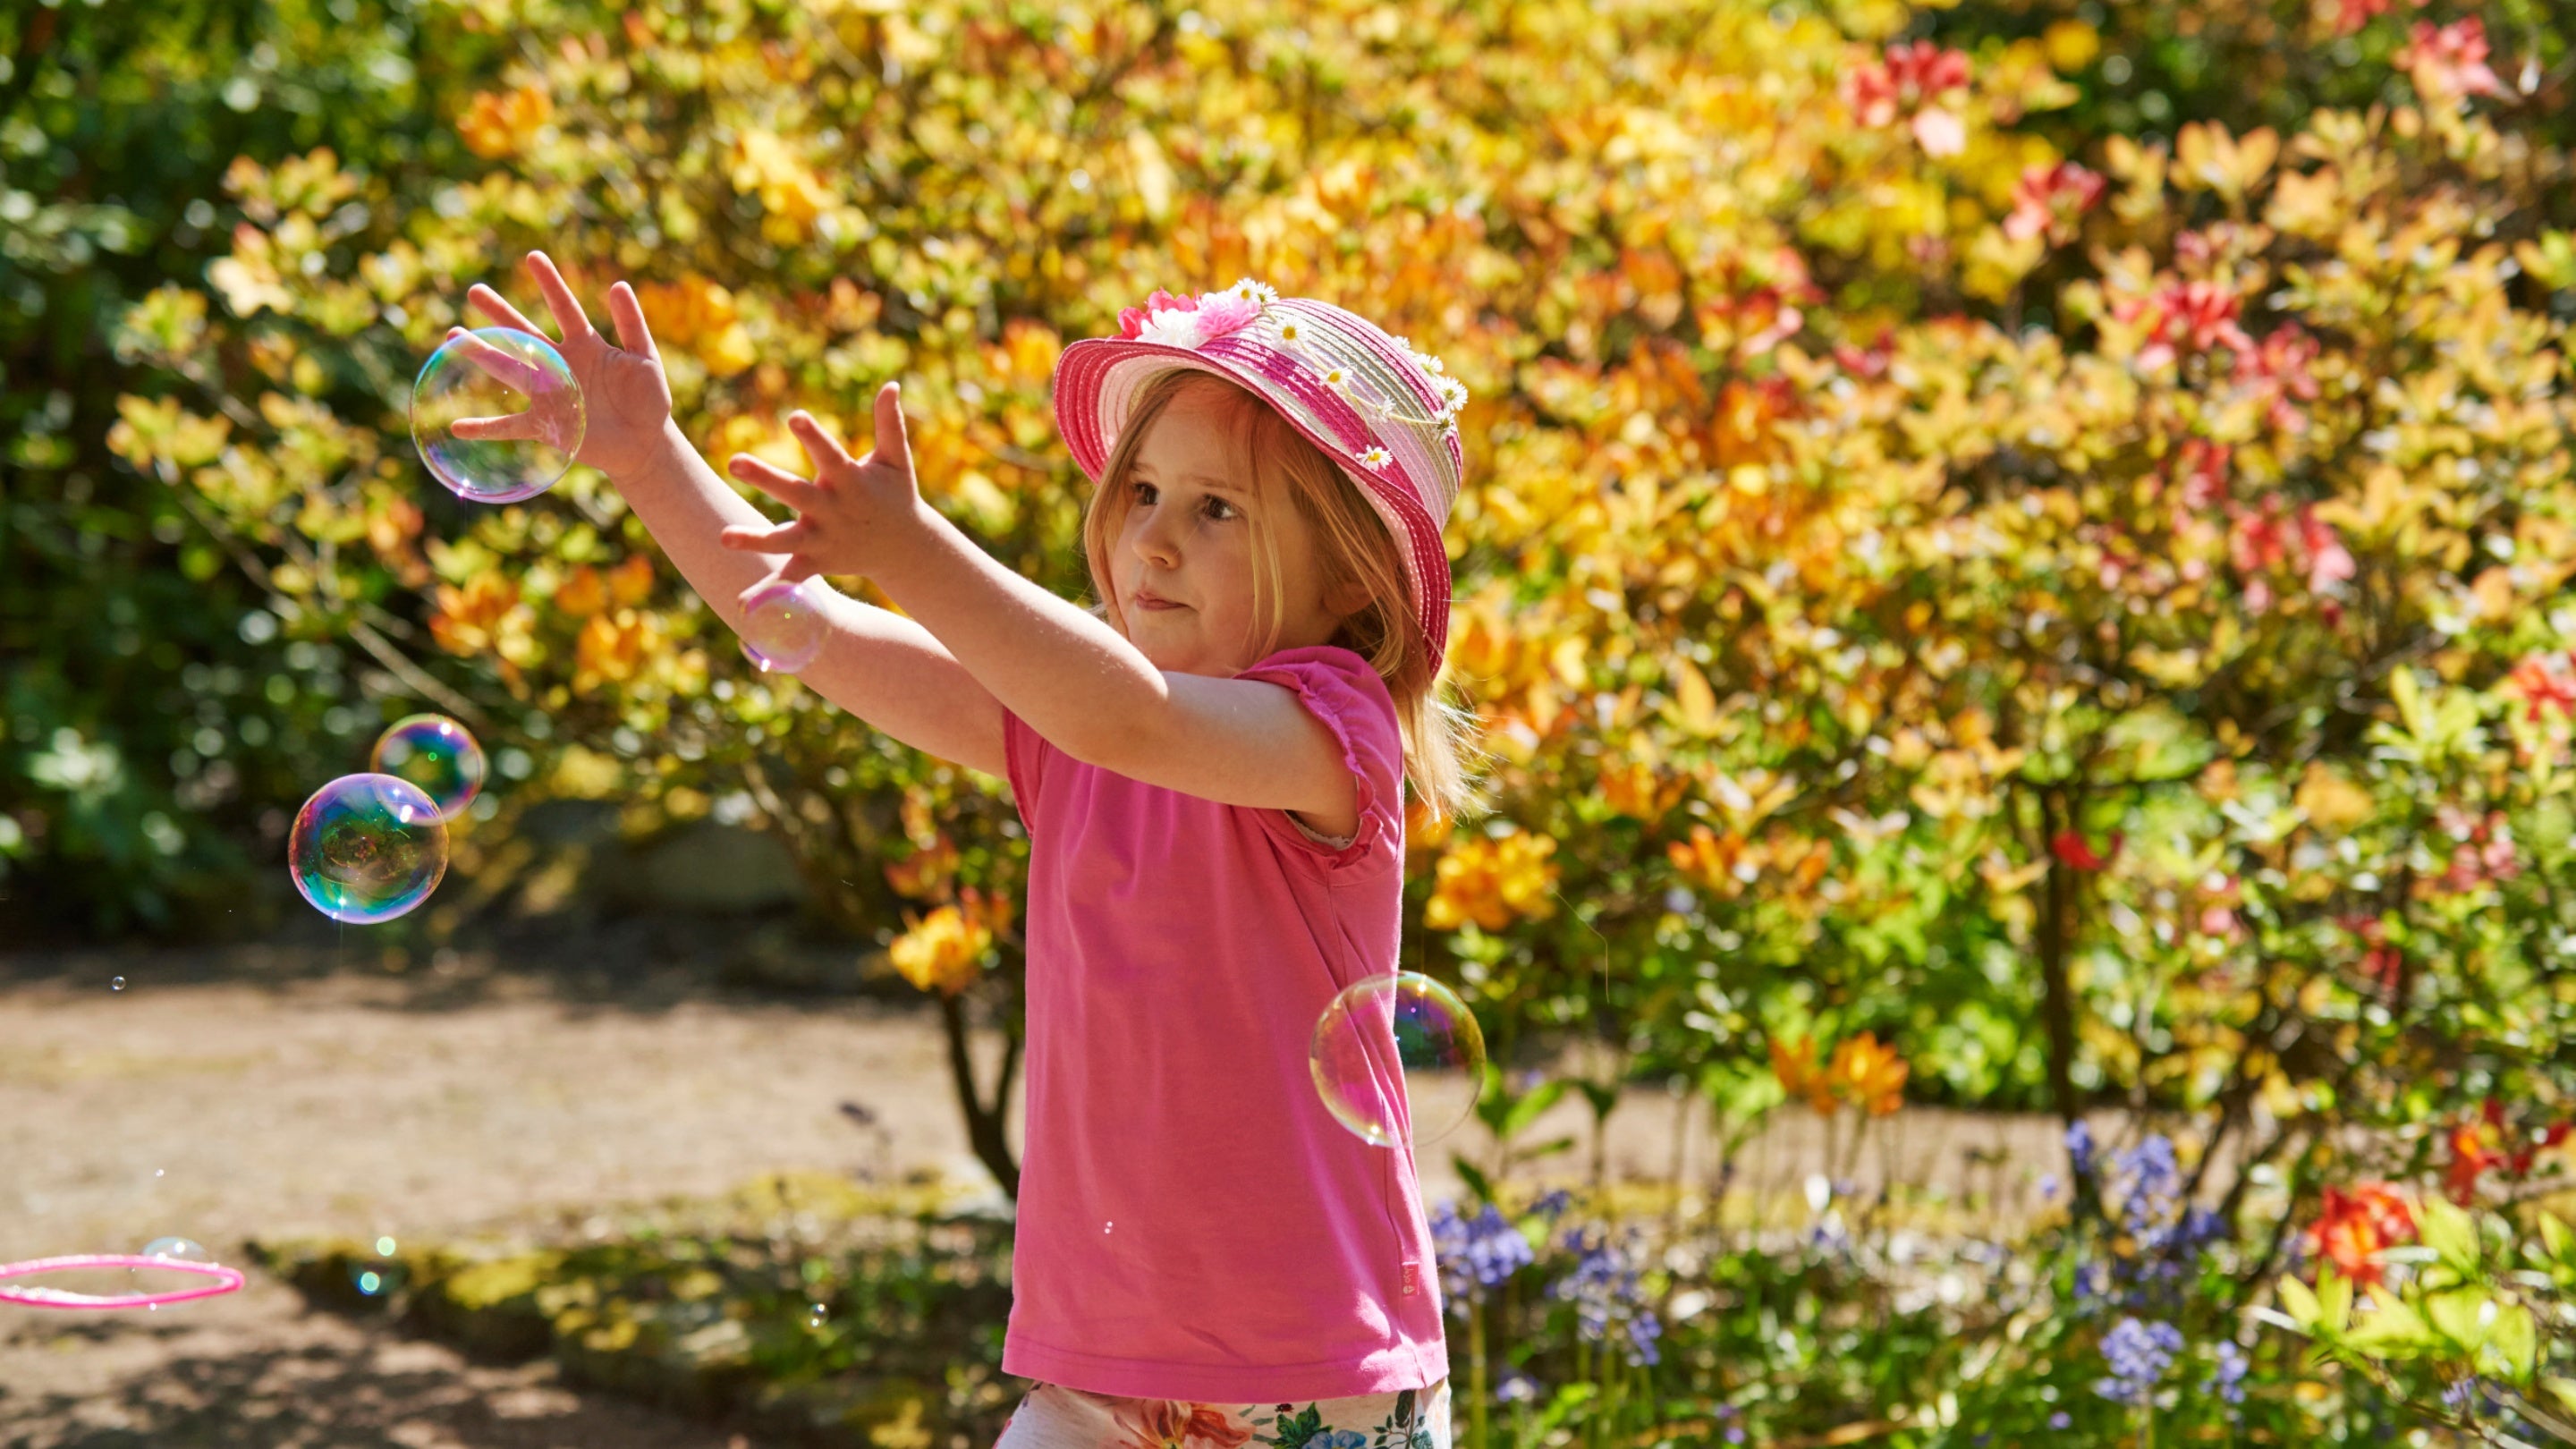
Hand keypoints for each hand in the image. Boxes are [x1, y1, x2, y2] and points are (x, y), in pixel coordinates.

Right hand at [448, 251, 672, 481]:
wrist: (646, 443)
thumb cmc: (649, 400)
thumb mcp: (646, 359)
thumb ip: (632, 325)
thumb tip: (619, 285)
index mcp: (585, 344)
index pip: (564, 308)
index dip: (550, 283)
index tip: (533, 256)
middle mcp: (561, 364)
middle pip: (525, 333)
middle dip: (500, 313)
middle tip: (475, 291)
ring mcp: (550, 394)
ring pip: (510, 370)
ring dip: (483, 355)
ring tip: (453, 337)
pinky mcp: (547, 426)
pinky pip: (510, 427)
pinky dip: (485, 428)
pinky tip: (458, 426)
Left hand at [716, 382, 922, 590]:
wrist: (907, 548)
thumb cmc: (895, 494)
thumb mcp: (895, 460)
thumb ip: (889, 423)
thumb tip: (891, 384)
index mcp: (849, 480)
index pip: (829, 453)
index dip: (813, 435)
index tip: (794, 416)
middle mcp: (833, 509)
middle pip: (795, 493)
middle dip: (766, 478)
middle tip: (734, 461)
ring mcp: (824, 538)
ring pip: (785, 539)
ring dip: (756, 539)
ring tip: (724, 536)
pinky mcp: (818, 561)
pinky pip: (791, 576)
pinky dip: (770, 589)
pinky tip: (742, 604)